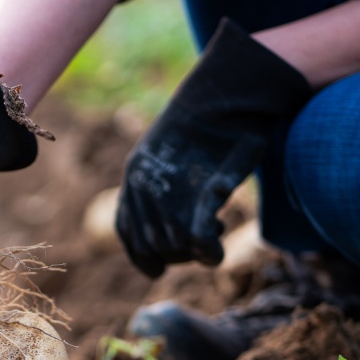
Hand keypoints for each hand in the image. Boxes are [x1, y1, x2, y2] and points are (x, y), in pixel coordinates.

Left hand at [116, 19, 313, 277]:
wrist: (233, 90)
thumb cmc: (213, 117)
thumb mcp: (177, 149)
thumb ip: (165, 183)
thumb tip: (171, 218)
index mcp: (135, 175)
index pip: (127, 230)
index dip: (141, 255)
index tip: (157, 270)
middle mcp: (145, 187)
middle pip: (151, 245)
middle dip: (176, 254)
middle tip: (201, 241)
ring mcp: (173, 192)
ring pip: (173, 247)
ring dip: (194, 252)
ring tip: (216, 229)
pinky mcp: (206, 194)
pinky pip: (198, 241)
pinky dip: (208, 254)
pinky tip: (216, 253)